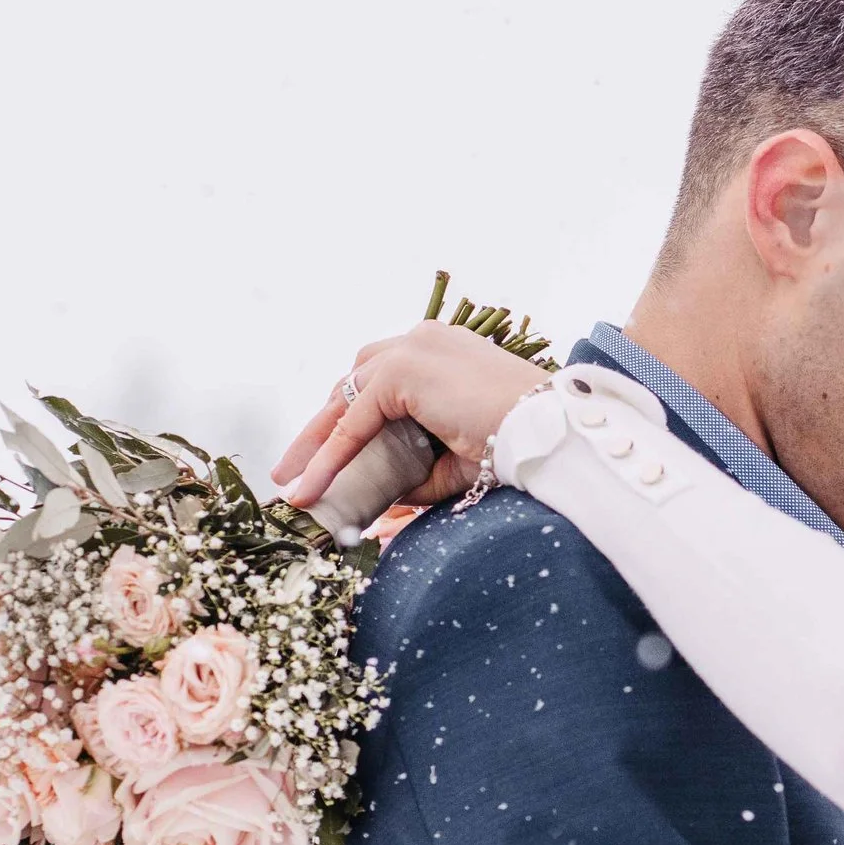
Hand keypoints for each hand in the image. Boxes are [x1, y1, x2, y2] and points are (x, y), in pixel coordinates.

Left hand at [272, 322, 552, 508]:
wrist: (549, 432)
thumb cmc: (519, 444)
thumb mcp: (458, 460)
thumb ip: (419, 475)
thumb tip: (383, 503)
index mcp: (442, 352)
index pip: (381, 382)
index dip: (348, 420)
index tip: (322, 455)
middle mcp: (423, 341)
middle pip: (352, 383)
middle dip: (321, 429)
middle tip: (295, 470)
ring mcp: (411, 350)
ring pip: (345, 398)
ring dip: (316, 440)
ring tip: (294, 480)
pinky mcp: (402, 372)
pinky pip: (353, 422)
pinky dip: (330, 456)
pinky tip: (313, 486)